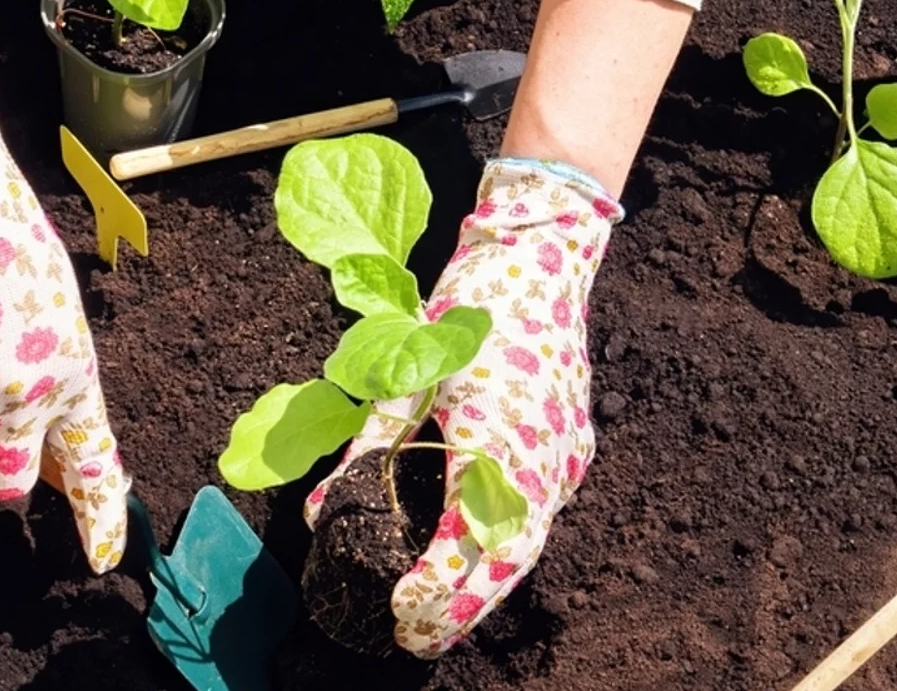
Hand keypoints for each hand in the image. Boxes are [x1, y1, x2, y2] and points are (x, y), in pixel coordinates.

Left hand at [306, 159, 620, 655]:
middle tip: (416, 643)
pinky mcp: (574, 441)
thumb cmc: (468, 307)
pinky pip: (543, 511)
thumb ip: (368, 445)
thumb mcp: (406, 372)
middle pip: (508, 558)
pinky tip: (481, 560)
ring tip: (444, 619)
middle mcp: (541, 455)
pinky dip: (511, 546)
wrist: (543, 254)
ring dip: (488, 584)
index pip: (467, 537)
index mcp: (495, 437)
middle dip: (463, 607)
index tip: (401, 612)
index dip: (436, 585)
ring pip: (531, 541)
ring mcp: (566, 452)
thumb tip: (322, 513)